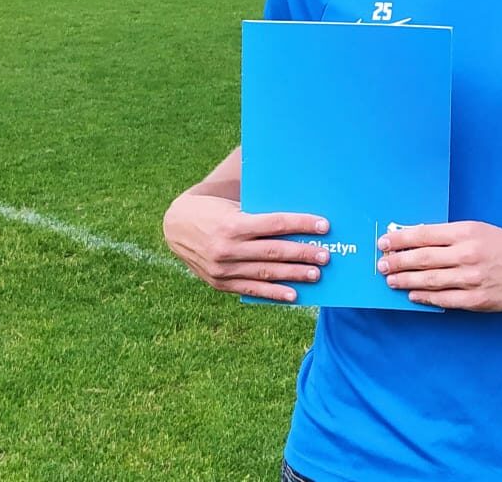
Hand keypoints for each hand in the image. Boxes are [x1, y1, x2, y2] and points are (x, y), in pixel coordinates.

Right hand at [163, 194, 329, 302]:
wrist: (175, 227)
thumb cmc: (212, 210)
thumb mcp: (233, 206)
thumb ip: (258, 215)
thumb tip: (296, 221)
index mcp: (233, 224)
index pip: (275, 224)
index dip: (301, 224)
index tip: (324, 226)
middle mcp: (228, 248)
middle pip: (274, 251)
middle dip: (303, 253)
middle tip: (325, 255)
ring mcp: (223, 269)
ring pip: (266, 273)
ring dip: (294, 275)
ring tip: (316, 274)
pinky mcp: (220, 283)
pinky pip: (251, 289)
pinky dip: (273, 293)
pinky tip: (293, 295)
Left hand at [375, 221, 501, 311]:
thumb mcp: (478, 229)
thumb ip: (449, 235)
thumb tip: (416, 237)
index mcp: (466, 232)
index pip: (424, 235)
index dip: (400, 240)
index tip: (384, 242)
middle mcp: (467, 254)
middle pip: (422, 259)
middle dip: (397, 262)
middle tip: (381, 265)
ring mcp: (472, 279)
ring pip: (430, 280)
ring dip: (406, 280)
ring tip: (391, 280)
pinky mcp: (478, 300)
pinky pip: (445, 300)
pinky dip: (426, 297)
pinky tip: (413, 295)